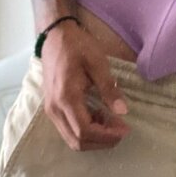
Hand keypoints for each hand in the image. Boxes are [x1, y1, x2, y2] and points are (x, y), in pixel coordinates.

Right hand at [41, 22, 130, 150]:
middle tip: (121, 129)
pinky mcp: (52, 108)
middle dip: (101, 141)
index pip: (85, 131)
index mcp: (66, 97)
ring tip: (112, 123)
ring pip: (71, 139)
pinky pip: (67, 129)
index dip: (106, 136)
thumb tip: (123, 111)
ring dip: (93, 138)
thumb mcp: (97, 62)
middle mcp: (55, 109)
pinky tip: (98, 116)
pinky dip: (84, 131)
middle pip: (77, 141)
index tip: (125, 129)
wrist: (55, 35)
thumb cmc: (77, 45)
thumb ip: (109, 88)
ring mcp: (51, 110)